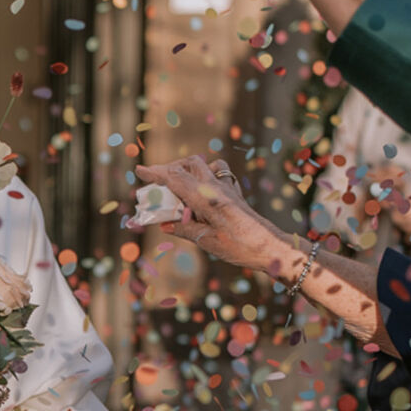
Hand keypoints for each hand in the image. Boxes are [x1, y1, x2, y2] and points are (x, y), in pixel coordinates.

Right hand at [137, 153, 268, 266]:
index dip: (154, 173)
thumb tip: (163, 225)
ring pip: (203, 165)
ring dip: (187, 169)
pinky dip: (204, 176)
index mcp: (206, 197)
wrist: (271, 246)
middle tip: (156, 183)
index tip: (139, 170)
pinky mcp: (234, 193)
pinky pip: (217, 174)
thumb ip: (183, 229)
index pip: (175, 177)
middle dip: (169, 169)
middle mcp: (216, 187)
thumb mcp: (206, 241)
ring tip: (176, 187)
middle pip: (188, 164)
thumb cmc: (240, 246)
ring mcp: (227, 188)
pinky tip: (200, 192)